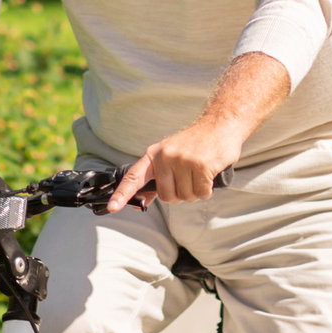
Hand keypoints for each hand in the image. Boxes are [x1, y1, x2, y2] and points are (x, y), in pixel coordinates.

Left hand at [109, 116, 244, 211]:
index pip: (133, 177)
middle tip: (190, 178)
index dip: (122, 194)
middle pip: (167, 196)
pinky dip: (207, 190)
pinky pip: (201, 193)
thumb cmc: (194, 144)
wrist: (219, 125)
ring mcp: (182, 160)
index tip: (112, 208)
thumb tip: (142, 200)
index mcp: (154, 155)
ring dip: (196, 192)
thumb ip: (156, 178)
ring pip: (186, 197)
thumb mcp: (170, 156)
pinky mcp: (200, 165)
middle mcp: (165, 156)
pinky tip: (209, 175)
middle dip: (181, 194)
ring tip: (200, 173)